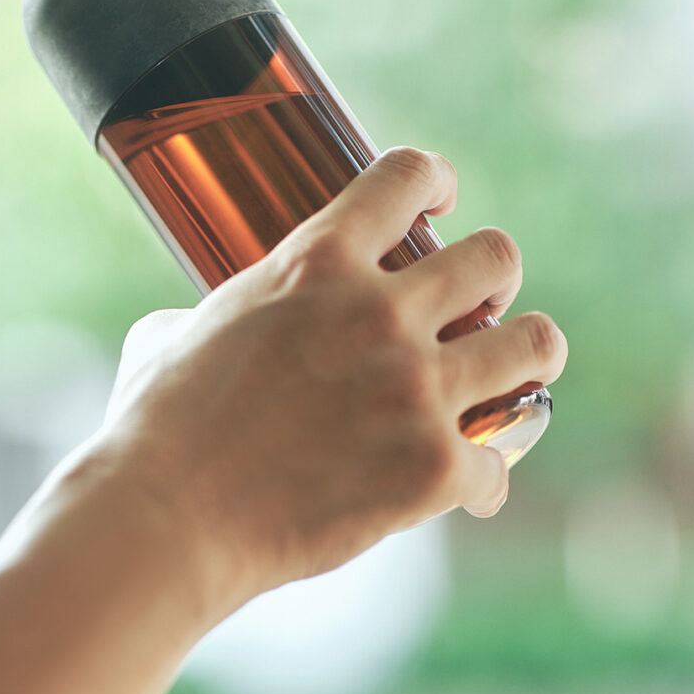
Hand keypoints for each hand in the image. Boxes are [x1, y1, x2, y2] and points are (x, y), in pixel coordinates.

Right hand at [96, 147, 566, 606]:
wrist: (167, 518)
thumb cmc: (156, 429)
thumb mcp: (175, 333)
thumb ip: (223, 312)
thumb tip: (211, 326)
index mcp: (315, 263)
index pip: (406, 176)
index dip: (432, 181)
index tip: (440, 201)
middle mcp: (380, 313)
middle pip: (498, 257)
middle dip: (493, 279)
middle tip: (477, 307)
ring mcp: (415, 390)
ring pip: (536, 345)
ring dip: (525, 360)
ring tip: (509, 379)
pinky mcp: (433, 469)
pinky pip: (499, 463)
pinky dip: (481, 478)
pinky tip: (464, 488)